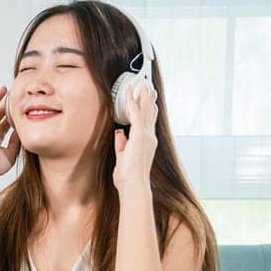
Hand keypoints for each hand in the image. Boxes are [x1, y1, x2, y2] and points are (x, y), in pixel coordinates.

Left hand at [112, 79, 158, 194]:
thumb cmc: (128, 178)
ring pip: (146, 110)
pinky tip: (129, 92)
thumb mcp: (123, 158)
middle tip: (149, 89)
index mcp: (147, 144)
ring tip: (142, 85)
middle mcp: (149, 138)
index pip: (148, 124)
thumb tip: (119, 134)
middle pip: (150, 114)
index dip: (148, 112)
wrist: (134, 185)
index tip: (148, 103)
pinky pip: (135, 113)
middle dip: (149, 101)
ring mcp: (146, 135)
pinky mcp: (140, 134)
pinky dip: (132, 101)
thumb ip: (122, 145)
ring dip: (143, 97)